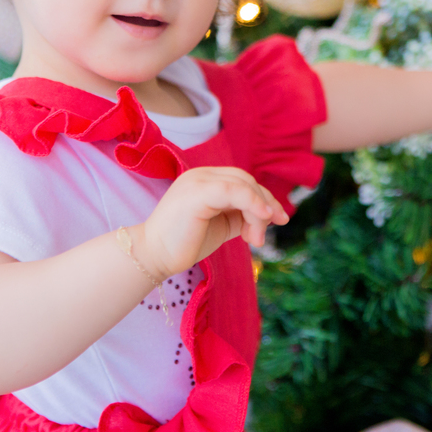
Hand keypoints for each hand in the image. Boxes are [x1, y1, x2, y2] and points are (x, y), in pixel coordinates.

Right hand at [137, 166, 288, 279]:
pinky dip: (253, 203)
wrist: (154, 256)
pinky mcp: (198, 192)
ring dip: (259, 212)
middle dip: (266, 206)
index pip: (243, 181)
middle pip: (247, 181)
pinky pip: (235, 191)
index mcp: (205, 179)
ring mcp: (198, 180)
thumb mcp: (221, 224)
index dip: (264, 199)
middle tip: (267, 234)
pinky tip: (262, 219)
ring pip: (244, 185)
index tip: (277, 221)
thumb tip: (268, 214)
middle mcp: (202, 174)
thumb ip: (241, 214)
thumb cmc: (185, 244)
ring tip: (256, 240)